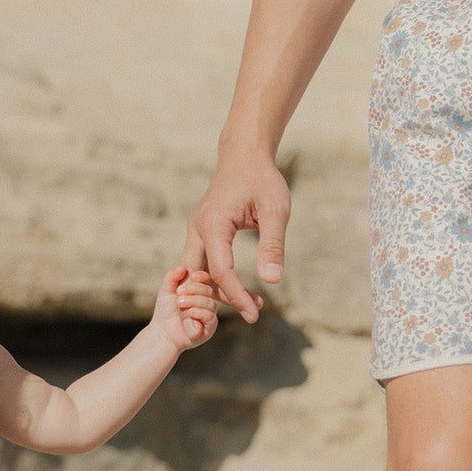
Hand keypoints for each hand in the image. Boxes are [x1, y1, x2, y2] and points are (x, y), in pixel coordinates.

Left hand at [152, 266, 218, 353]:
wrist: (162, 332)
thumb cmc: (165, 312)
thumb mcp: (166, 290)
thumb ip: (172, 277)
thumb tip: (182, 267)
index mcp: (199, 292)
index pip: (207, 280)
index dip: (202, 277)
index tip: (193, 276)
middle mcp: (206, 302)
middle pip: (208, 291)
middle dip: (194, 290)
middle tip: (179, 293)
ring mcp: (209, 315)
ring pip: (209, 304)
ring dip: (194, 302)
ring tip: (180, 304)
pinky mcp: (209, 328)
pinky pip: (210, 317)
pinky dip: (199, 314)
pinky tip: (189, 314)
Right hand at [184, 156, 291, 323]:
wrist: (244, 156)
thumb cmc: (262, 179)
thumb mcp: (276, 210)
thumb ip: (272, 245)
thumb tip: (272, 281)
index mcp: (213, 224)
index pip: (220, 271)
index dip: (236, 296)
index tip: (254, 314)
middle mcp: (197, 229)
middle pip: (199, 277)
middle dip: (219, 301)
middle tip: (250, 314)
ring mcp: (196, 231)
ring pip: (196, 273)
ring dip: (218, 292)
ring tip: (253, 303)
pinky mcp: (201, 233)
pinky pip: (201, 264)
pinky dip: (216, 281)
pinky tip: (240, 291)